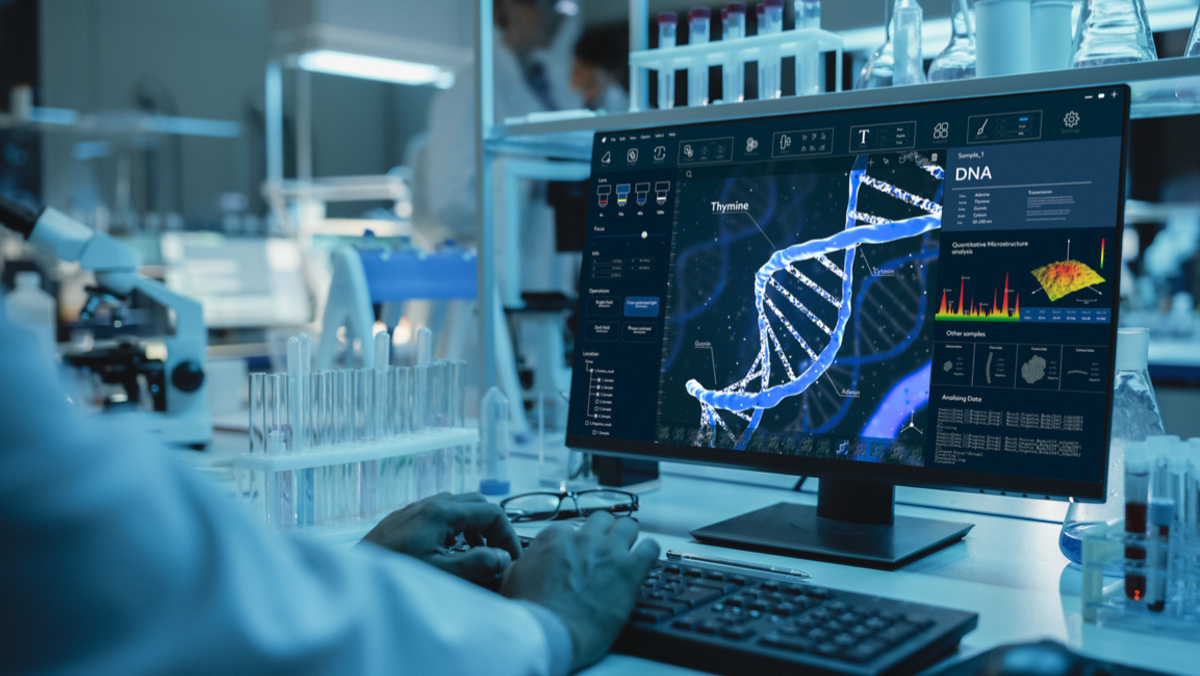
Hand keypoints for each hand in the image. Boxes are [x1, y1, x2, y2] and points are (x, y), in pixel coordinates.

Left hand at [361, 492, 521, 581]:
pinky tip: (449, 552)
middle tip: (498, 553)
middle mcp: (429, 504)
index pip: (492, 512)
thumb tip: (502, 557)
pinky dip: (455, 528)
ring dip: (474, 527)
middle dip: (493, 527)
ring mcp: (415, 509)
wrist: (352, 576)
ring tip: (477, 554)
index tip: (511, 559)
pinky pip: (439, 514)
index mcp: (442, 512)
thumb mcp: (442, 573)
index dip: (507, 535)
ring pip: (458, 506)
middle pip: (477, 503)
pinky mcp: (403, 519)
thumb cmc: (395, 574)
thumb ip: (477, 564)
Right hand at [500, 512, 658, 671]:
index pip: (572, 529)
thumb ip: (524, 563)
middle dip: (605, 533)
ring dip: (628, 537)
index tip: (578, 558)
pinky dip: (649, 552)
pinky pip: (651, 547)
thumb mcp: (513, 579)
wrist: (550, 633)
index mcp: (554, 538)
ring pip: (628, 525)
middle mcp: (583, 539)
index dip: (577, 545)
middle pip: (602, 520)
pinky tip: (644, 562)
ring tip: (627, 553)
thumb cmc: (531, 612)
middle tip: (605, 550)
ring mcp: (608, 552)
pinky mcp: (630, 570)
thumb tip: (525, 562)